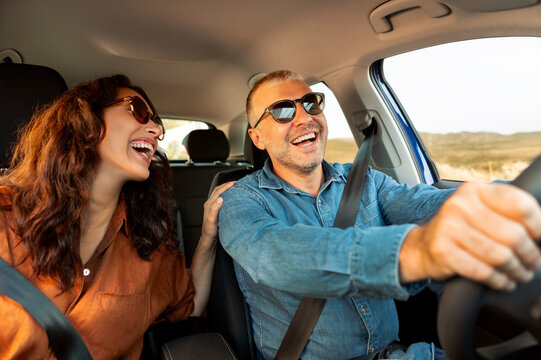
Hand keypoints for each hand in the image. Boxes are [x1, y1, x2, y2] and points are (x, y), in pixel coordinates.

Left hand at [200, 181, 235, 243]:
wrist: (208, 239)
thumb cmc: (210, 231)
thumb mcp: (212, 221)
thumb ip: (215, 209)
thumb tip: (220, 199)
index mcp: (209, 205)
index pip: (218, 191)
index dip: (226, 186)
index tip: (234, 183)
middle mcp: (209, 204)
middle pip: (218, 190)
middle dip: (226, 185)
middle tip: (235, 183)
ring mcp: (212, 207)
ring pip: (218, 194)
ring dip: (225, 188)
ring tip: (233, 187)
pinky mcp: (215, 210)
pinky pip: (220, 198)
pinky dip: (226, 194)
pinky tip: (231, 197)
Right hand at [400, 182, 540, 290]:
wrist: (421, 245)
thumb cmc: (458, 229)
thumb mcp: (479, 210)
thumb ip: (506, 212)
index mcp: (475, 191)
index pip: (520, 205)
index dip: (538, 226)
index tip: (540, 238)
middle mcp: (460, 205)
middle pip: (514, 235)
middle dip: (530, 255)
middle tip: (534, 263)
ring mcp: (449, 228)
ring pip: (500, 256)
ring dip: (516, 271)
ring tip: (521, 274)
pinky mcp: (443, 251)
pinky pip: (483, 272)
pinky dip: (499, 281)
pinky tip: (503, 282)